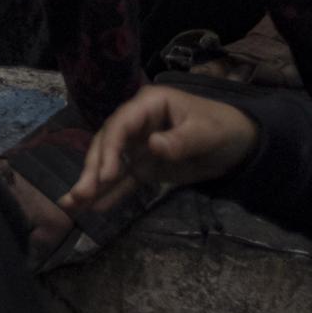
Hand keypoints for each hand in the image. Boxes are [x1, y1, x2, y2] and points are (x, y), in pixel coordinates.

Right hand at [66, 85, 258, 216]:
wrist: (239, 145)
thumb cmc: (222, 128)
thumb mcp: (206, 132)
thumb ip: (180, 140)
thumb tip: (152, 146)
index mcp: (148, 105)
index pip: (120, 124)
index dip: (110, 148)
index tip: (106, 174)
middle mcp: (136, 123)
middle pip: (107, 145)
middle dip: (92, 170)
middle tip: (79, 194)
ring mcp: (137, 146)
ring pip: (109, 164)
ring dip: (91, 183)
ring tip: (72, 204)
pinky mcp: (144, 165)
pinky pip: (124, 180)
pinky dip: (109, 193)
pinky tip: (92, 207)